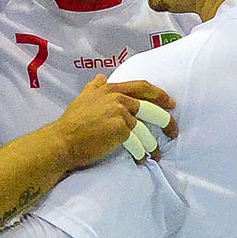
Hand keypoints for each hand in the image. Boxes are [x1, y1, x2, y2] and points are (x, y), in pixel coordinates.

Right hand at [50, 75, 177, 167]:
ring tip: (156, 155)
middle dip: (166, 121)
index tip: (170, 103)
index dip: (159, 94)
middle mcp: (118, 99)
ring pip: (145, 130)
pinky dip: (140, 154)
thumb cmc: (71, 122)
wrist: (63, 140)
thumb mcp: (83, 98)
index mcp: (111, 90)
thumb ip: (94, 87)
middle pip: (150, 108)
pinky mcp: (121, 131)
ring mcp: (120, 114)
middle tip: (173, 131)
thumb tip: (100, 77)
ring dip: (152, 145)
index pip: (142, 87)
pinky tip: (140, 160)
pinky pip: (137, 144)